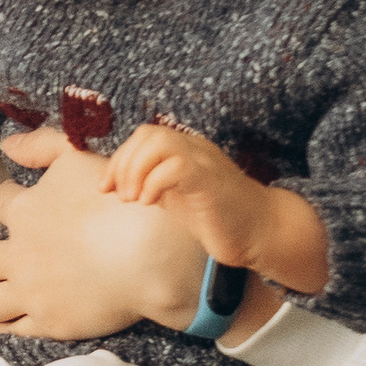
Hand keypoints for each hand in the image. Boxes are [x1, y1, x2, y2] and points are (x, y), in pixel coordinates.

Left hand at [0, 128, 206, 338]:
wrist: (148, 253)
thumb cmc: (118, 201)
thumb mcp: (78, 156)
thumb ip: (41, 145)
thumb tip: (7, 144)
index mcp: (24, 211)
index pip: (1, 204)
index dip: (8, 203)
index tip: (14, 208)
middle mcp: (18, 253)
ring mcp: (31, 291)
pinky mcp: (48, 321)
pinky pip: (11, 329)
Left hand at [103, 125, 328, 294]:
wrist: (260, 232)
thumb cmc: (217, 216)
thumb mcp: (175, 195)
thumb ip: (150, 182)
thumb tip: (116, 182)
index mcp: (185, 149)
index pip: (143, 136)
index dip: (117, 159)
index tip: (105, 188)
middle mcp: (194, 148)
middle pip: (147, 133)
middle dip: (123, 164)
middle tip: (122, 196)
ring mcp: (204, 161)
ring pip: (159, 143)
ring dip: (135, 171)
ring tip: (134, 199)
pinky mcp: (210, 180)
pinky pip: (175, 166)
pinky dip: (153, 183)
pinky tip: (152, 203)